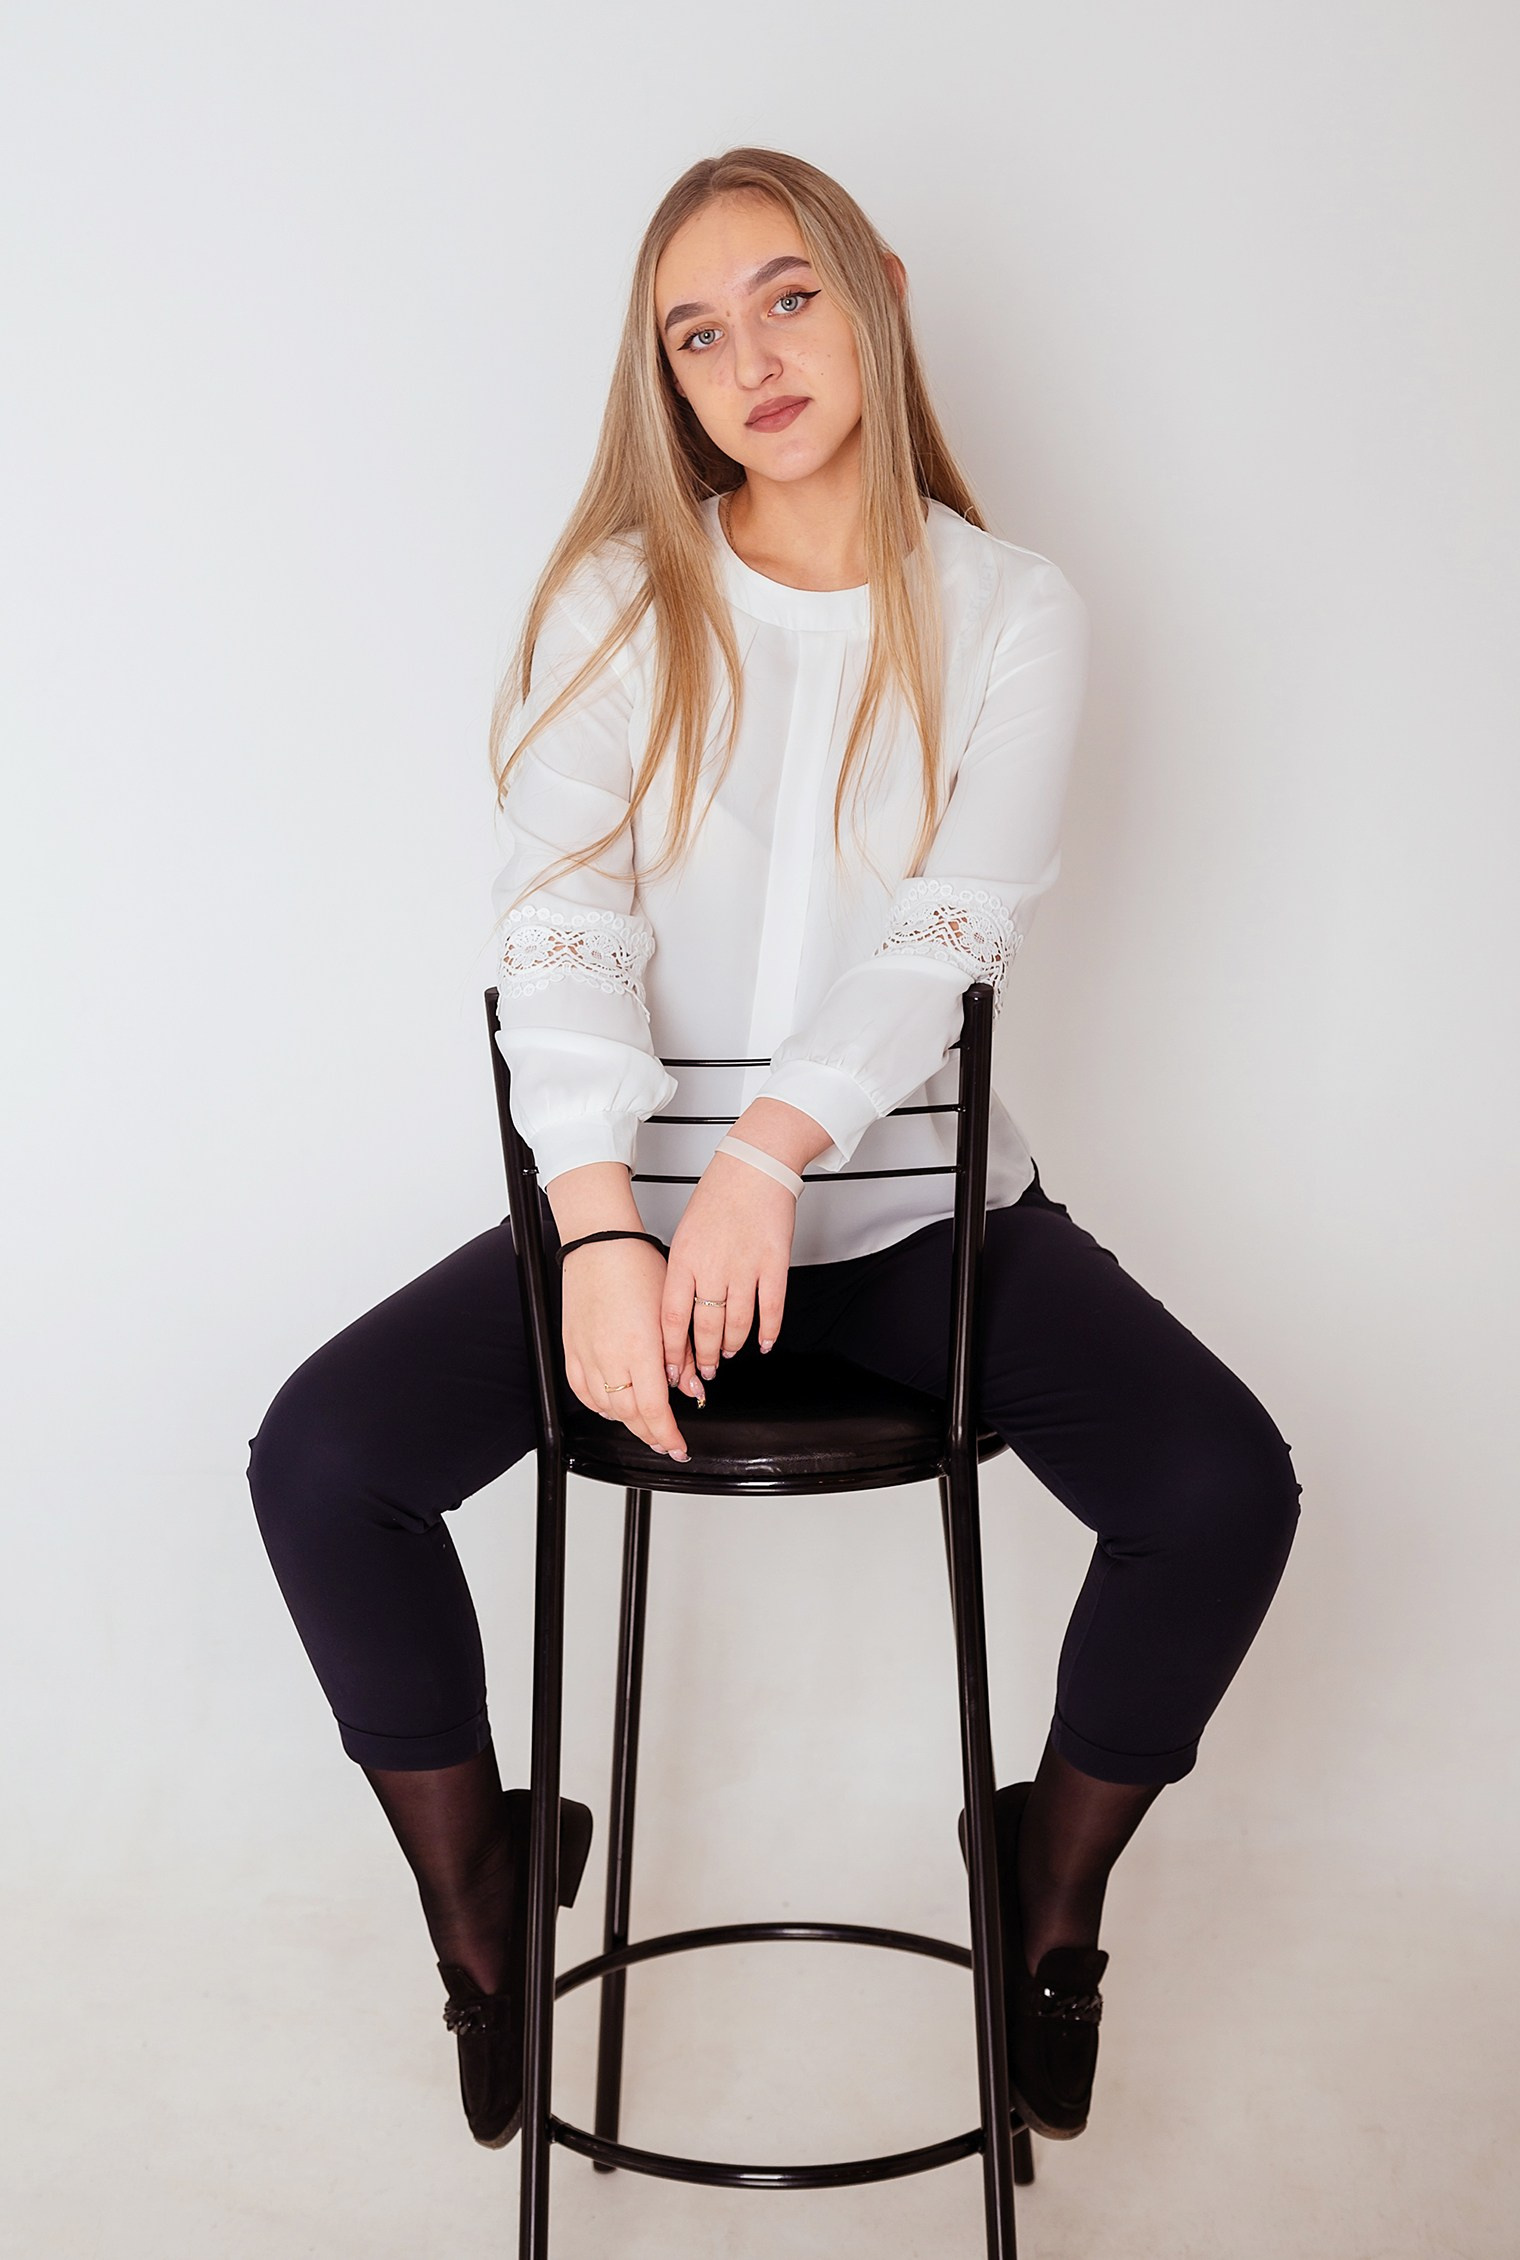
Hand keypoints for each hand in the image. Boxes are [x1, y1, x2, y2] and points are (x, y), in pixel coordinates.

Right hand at [560, 1239, 702, 1458]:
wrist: (600, 1245)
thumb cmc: (636, 1267)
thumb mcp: (671, 1310)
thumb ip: (681, 1355)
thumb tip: (692, 1387)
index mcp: (639, 1349)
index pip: (654, 1409)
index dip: (668, 1434)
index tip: (678, 1446)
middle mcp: (609, 1357)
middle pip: (630, 1416)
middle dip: (651, 1435)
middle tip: (667, 1443)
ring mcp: (587, 1355)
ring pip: (606, 1408)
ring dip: (627, 1424)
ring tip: (645, 1428)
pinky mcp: (572, 1349)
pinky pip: (582, 1391)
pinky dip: (599, 1406)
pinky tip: (611, 1408)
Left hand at [661, 1151, 796, 1380]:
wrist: (754, 1166)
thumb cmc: (718, 1196)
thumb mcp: (686, 1233)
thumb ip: (684, 1272)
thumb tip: (682, 1311)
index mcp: (684, 1258)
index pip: (672, 1317)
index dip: (672, 1351)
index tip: (673, 1369)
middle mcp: (712, 1267)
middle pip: (705, 1328)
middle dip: (704, 1357)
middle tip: (704, 1372)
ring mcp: (745, 1267)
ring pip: (737, 1324)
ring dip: (732, 1346)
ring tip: (728, 1354)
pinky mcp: (775, 1264)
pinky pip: (772, 1310)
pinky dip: (769, 1333)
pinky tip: (764, 1343)